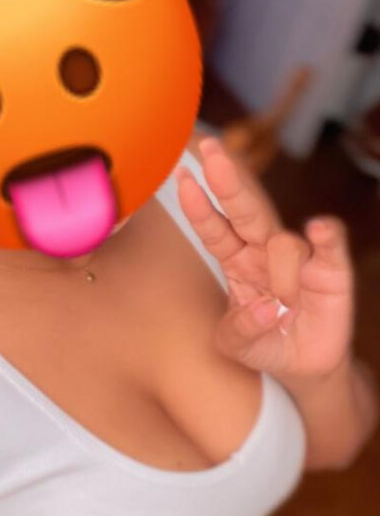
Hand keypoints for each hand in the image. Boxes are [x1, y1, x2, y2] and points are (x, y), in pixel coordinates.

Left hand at [176, 138, 354, 378]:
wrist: (305, 364)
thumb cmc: (265, 344)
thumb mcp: (237, 346)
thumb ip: (239, 331)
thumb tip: (266, 309)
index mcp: (236, 262)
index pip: (215, 229)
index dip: (199, 207)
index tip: (183, 178)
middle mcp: (264, 252)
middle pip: (246, 210)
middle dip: (228, 181)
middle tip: (211, 151)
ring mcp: (299, 257)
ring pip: (283, 243)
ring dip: (280, 277)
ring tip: (285, 307)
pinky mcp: (331, 268)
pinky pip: (329, 244)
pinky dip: (326, 236)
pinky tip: (320, 229)